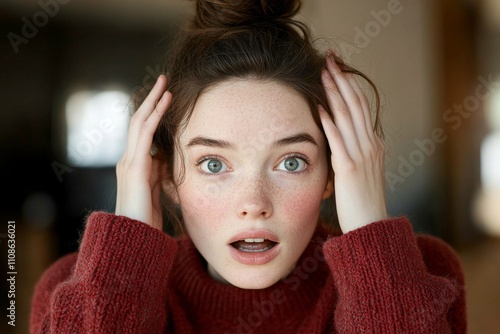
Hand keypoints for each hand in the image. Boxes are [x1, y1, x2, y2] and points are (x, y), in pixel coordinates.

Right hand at [115, 75, 171, 229]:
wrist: (134, 237)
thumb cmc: (146, 219)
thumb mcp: (157, 191)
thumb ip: (160, 174)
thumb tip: (167, 159)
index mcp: (134, 165)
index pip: (142, 132)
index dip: (153, 113)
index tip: (165, 99)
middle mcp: (128, 159)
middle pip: (139, 121)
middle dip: (151, 100)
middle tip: (163, 81)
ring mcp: (130, 161)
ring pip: (140, 122)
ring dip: (153, 102)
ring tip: (165, 85)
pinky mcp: (135, 166)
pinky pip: (145, 134)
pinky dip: (155, 116)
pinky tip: (164, 103)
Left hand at [319, 52, 386, 232]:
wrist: (372, 228)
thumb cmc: (363, 202)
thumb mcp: (363, 171)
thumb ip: (354, 152)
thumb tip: (339, 138)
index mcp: (374, 144)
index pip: (361, 106)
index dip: (349, 85)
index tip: (337, 68)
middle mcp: (370, 145)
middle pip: (355, 104)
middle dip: (341, 79)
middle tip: (329, 59)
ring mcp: (362, 156)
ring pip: (348, 117)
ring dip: (335, 92)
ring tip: (324, 72)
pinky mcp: (350, 169)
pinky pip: (338, 141)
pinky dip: (330, 122)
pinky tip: (320, 107)